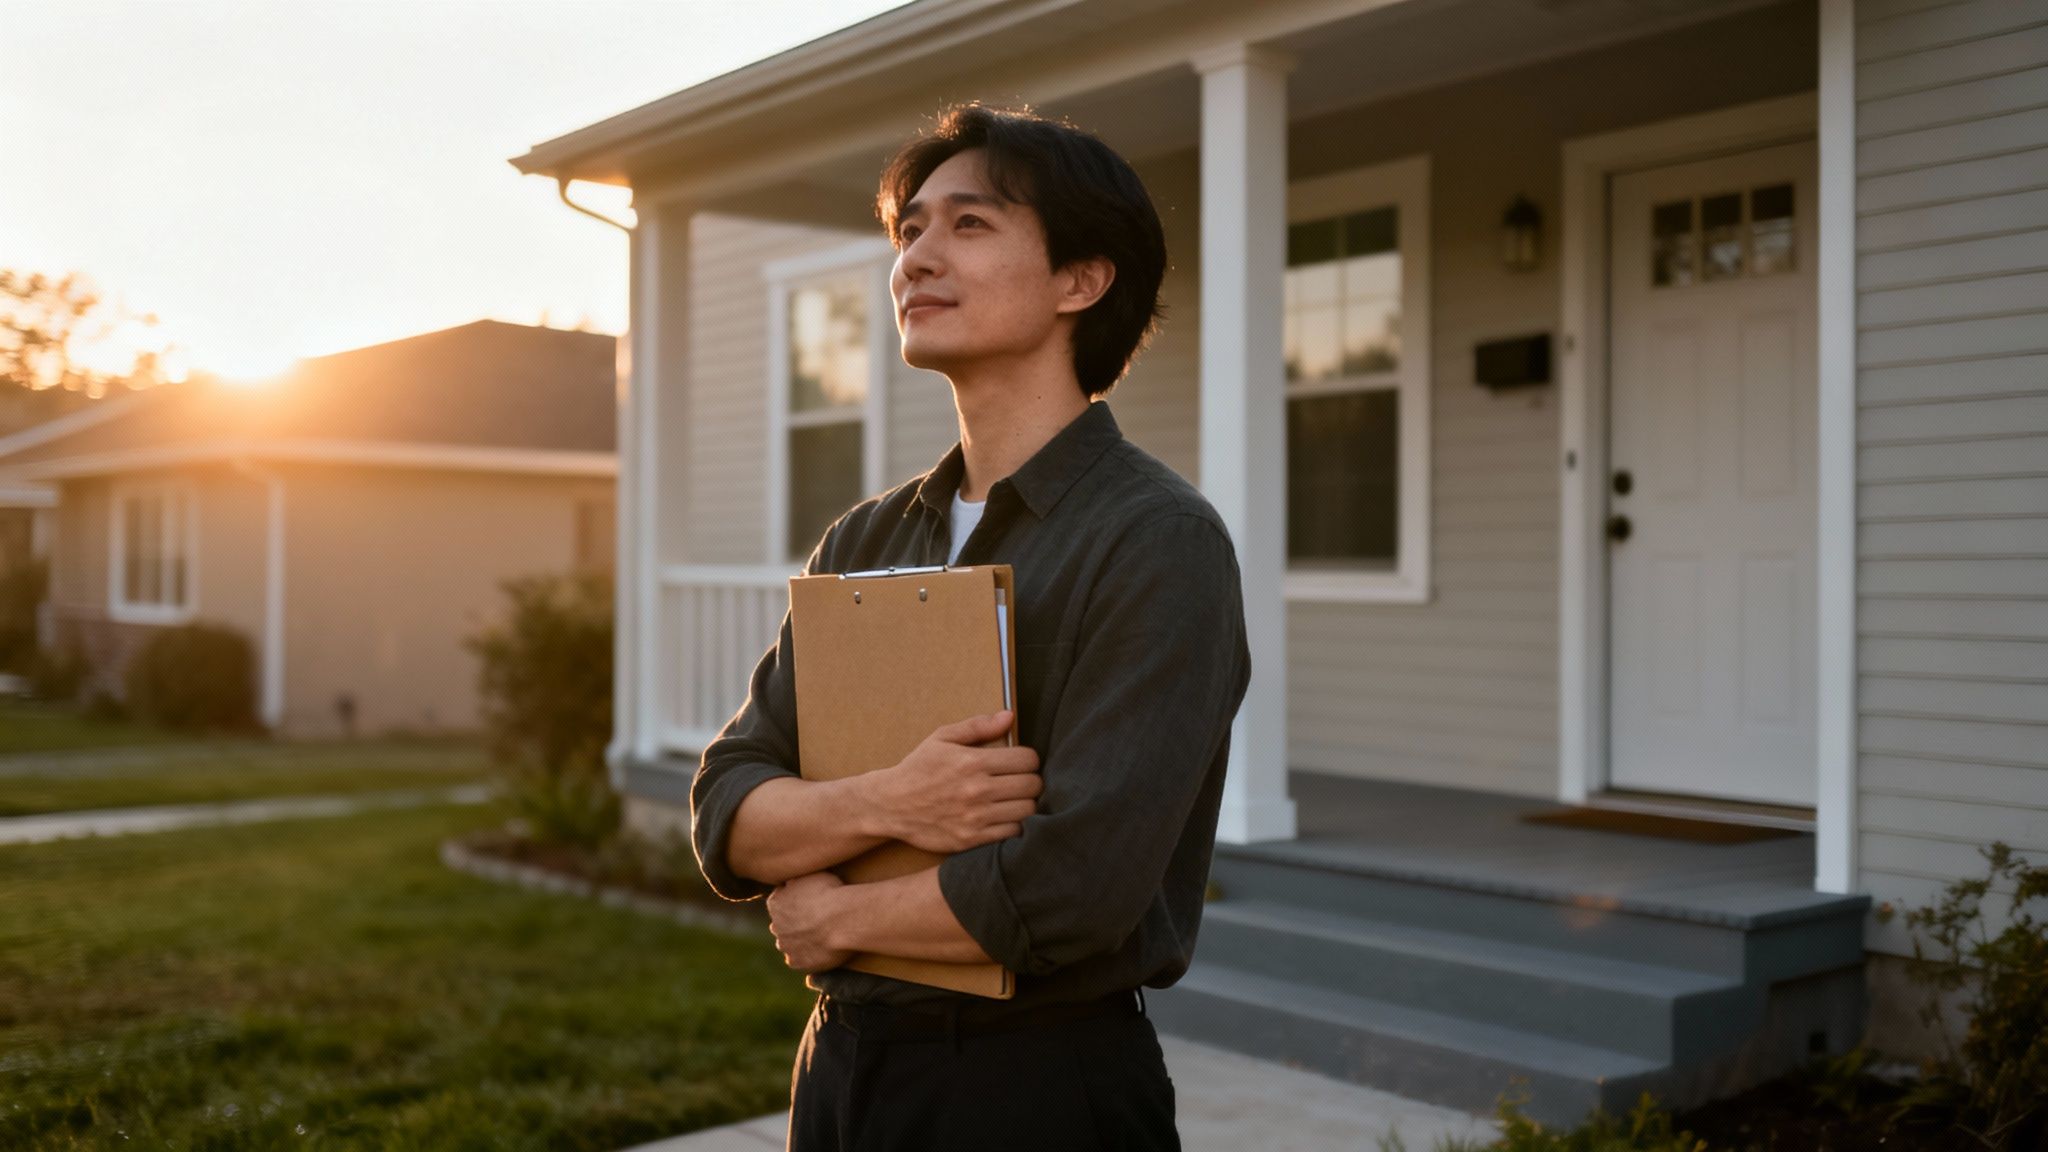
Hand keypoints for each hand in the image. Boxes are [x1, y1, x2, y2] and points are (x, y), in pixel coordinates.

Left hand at [767, 872, 854, 972]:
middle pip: (783, 924)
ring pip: (790, 943)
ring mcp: (786, 946)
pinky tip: (823, 949)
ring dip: (801, 940)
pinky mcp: (797, 963)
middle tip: (818, 919)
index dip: (797, 900)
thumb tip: (791, 883)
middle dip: (795, 922)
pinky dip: (809, 956)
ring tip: (822, 936)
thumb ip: (797, 882)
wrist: (842, 920)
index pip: (781, 900)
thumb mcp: (811, 875)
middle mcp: (775, 926)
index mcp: (775, 903)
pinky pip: (800, 960)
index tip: (812, 901)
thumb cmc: (830, 893)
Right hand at [865, 710, 1041, 853]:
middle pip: (1032, 785)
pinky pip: (1012, 833)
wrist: (891, 805)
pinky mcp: (972, 838)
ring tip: (1013, 799)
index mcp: (973, 761)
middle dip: (1031, 780)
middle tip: (1020, 781)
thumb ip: (977, 726)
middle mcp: (977, 789)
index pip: (1028, 759)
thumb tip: (1008, 717)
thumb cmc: (918, 769)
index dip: (1029, 759)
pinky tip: (1003, 817)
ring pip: (1027, 810)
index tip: (1021, 762)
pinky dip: (1013, 825)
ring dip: (1025, 804)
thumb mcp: (941, 739)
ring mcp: (976, 816)